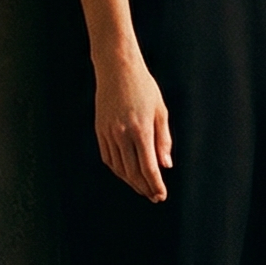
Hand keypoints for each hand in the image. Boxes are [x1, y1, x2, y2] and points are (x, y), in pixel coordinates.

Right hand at [94, 52, 172, 201]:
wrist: (116, 68)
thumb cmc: (144, 87)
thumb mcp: (160, 111)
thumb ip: (163, 140)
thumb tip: (166, 166)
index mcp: (141, 130)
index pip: (149, 167)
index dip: (156, 185)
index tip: (161, 195)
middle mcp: (122, 134)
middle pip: (133, 172)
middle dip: (145, 187)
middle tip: (154, 197)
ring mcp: (108, 133)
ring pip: (119, 168)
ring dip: (131, 182)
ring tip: (142, 188)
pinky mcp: (99, 130)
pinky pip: (108, 158)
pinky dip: (118, 170)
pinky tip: (126, 174)